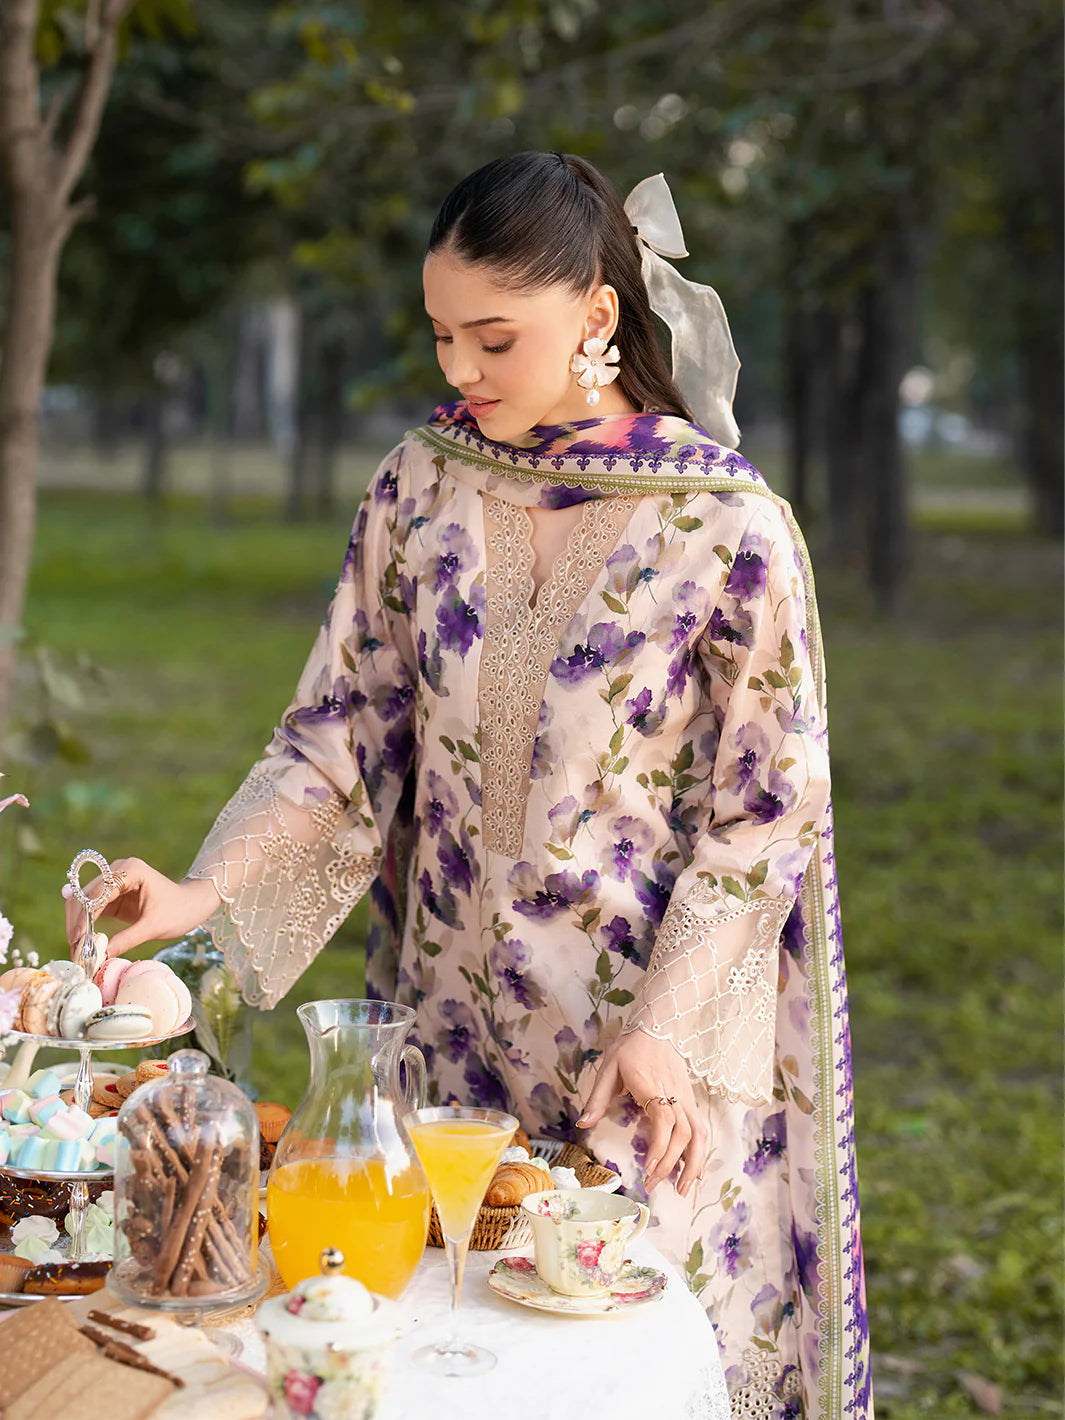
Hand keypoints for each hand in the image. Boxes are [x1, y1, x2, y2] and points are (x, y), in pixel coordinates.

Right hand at [63, 857, 221, 959]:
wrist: (192, 905)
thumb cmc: (179, 911)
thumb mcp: (154, 927)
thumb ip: (127, 939)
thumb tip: (101, 956)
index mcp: (130, 870)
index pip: (97, 893)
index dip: (84, 917)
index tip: (77, 939)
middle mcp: (117, 870)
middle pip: (84, 895)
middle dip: (76, 921)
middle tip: (73, 948)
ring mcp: (113, 882)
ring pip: (83, 902)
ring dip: (77, 924)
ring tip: (76, 949)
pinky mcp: (112, 895)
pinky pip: (91, 909)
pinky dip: (85, 925)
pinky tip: (81, 943)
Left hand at [577, 1028, 706, 1197]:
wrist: (658, 1027)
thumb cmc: (630, 1049)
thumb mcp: (607, 1068)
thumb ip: (597, 1098)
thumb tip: (583, 1124)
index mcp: (651, 1084)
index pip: (663, 1118)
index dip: (659, 1145)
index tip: (647, 1167)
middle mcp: (674, 1093)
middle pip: (682, 1133)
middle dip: (670, 1163)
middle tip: (651, 1184)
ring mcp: (686, 1098)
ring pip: (698, 1134)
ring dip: (693, 1164)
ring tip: (682, 1190)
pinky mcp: (691, 1101)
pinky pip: (700, 1129)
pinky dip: (700, 1153)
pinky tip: (694, 1172)